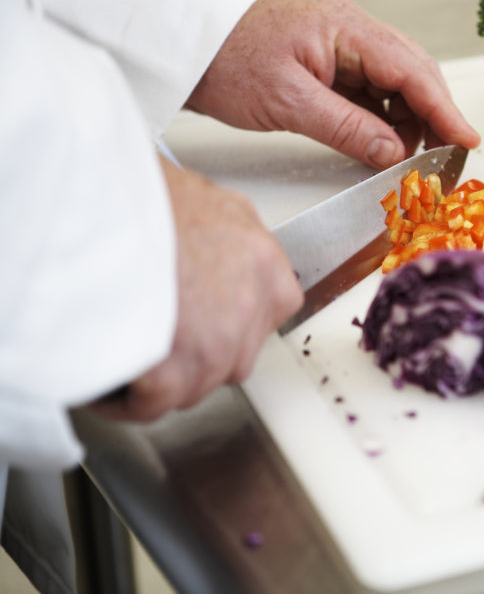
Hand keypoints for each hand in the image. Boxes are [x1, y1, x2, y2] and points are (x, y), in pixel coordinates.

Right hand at [92, 158, 302, 421]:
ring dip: (163, 380)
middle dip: (198, 355)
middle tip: (159, 340)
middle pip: (235, 356)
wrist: (99, 197)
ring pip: (198, 385)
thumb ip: (225, 232)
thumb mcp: (205, 198)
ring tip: (128, 360)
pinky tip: (107, 383)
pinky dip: (126, 400)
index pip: (272, 311)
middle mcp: (250, 303)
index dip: (233, 322)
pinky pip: (155, 404)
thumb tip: (212, 248)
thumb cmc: (137, 190)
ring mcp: (218, 340)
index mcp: (261, 260)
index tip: (206, 323)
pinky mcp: (177, 368)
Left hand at [185, 0, 480, 168]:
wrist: (183, 46)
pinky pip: (371, 90)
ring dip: (409, 120)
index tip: (467, 139)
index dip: (444, 108)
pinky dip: (384, 118)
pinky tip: (384, 143)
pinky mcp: (330, 62)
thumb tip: (395, 153)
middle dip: (433, 115)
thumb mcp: (288, 102)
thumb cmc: (224, 61)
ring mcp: (342, 44)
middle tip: (446, 156)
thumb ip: (347, 128)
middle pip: (413, 72)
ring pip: (395, 83)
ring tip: (410, 158)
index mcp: (344, 26)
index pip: (411, 69)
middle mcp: (350, 29)